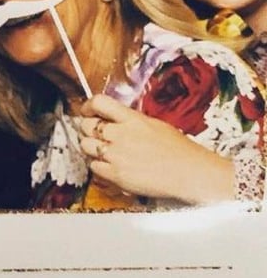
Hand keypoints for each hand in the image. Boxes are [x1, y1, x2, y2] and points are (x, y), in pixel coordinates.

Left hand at [77, 93, 233, 204]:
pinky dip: (98, 166)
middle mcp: (121, 135)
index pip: (99, 102)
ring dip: (90, 147)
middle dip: (87, 128)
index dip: (88, 106)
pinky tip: (108, 165)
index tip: (87, 110)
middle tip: (93, 133)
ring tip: (101, 150)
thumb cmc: (180, 151)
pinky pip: (93, 166)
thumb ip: (131, 121)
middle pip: (86, 125)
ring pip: (85, 146)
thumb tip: (115, 118)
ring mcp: (116, 155)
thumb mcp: (155, 125)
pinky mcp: (116, 174)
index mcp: (132, 119)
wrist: (191, 174)